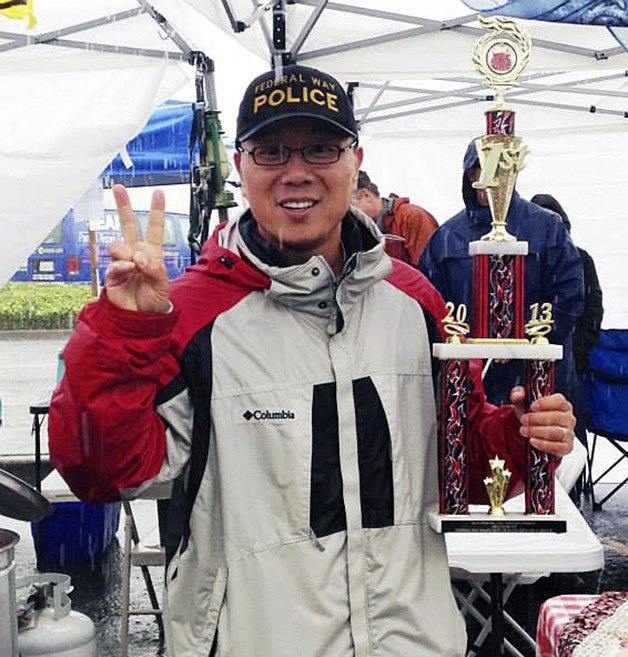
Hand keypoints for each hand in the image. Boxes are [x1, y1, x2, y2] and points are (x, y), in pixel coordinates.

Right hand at [106, 184, 169, 312]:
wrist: (140, 317)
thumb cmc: (154, 300)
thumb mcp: (162, 285)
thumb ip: (154, 269)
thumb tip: (139, 256)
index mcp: (151, 253)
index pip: (154, 228)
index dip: (156, 211)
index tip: (158, 193)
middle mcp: (135, 253)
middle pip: (128, 225)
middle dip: (123, 206)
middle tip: (119, 189)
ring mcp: (122, 262)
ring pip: (118, 244)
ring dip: (128, 253)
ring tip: (136, 267)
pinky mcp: (111, 273)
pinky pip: (114, 263)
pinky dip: (123, 266)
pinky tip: (129, 270)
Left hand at [510, 386, 574, 456]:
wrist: (532, 431)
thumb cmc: (531, 414)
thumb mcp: (524, 402)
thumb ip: (519, 395)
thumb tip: (517, 395)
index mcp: (562, 404)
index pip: (559, 401)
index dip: (546, 403)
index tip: (532, 406)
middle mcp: (568, 418)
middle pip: (557, 417)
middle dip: (537, 419)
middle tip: (523, 420)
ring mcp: (569, 433)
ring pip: (557, 432)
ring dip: (538, 432)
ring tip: (524, 431)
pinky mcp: (566, 447)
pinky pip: (558, 447)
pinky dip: (544, 444)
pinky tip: (533, 441)